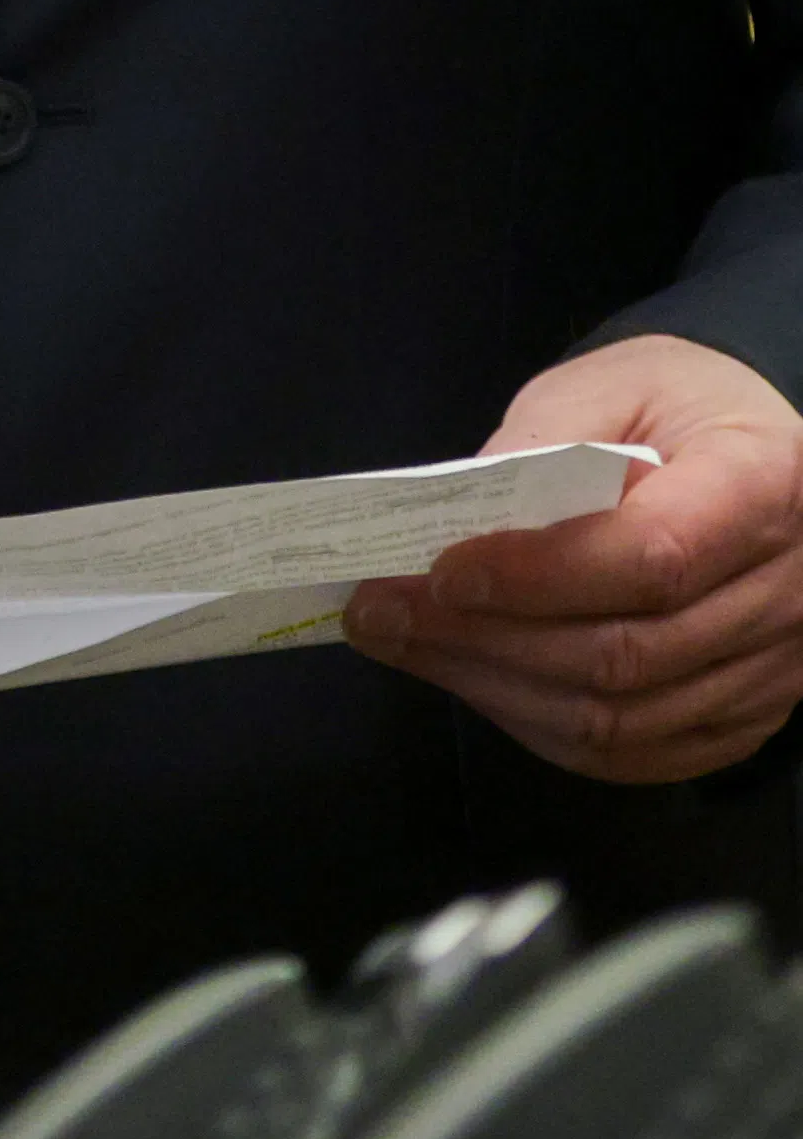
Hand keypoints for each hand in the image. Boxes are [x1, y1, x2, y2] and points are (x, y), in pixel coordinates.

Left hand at [344, 336, 802, 781]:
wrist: (747, 450)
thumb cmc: (673, 409)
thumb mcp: (609, 386)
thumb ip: (543, 439)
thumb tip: (462, 512)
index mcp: (762, 490)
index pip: (652, 557)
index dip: (537, 575)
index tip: (440, 570)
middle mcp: (786, 593)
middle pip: (628, 652)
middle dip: (484, 640)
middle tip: (377, 614)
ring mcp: (775, 667)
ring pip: (625, 718)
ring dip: (495, 688)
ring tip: (406, 645)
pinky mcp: (747, 714)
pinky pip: (639, 752)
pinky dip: (541, 727)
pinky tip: (472, 680)